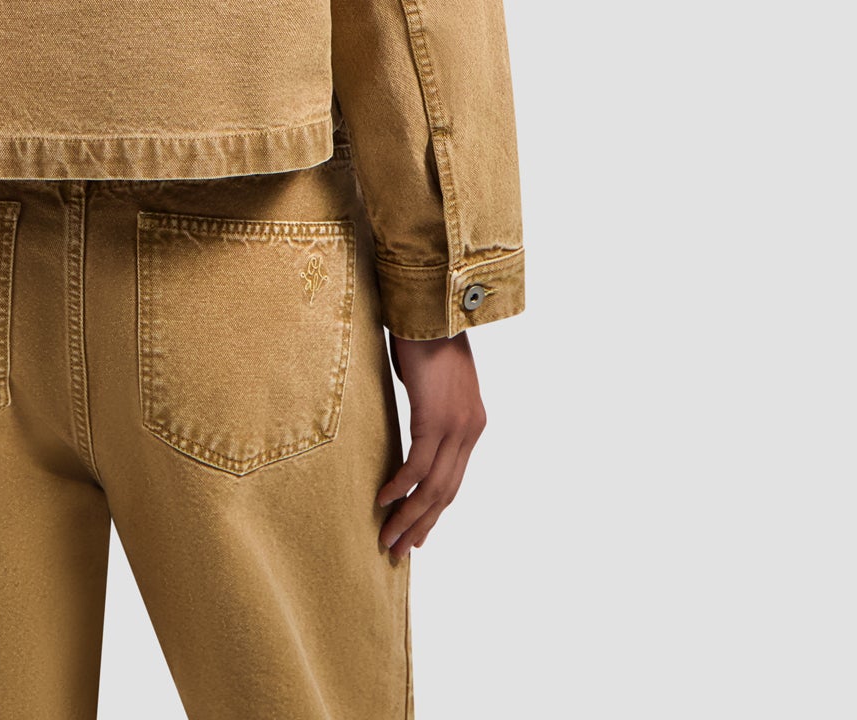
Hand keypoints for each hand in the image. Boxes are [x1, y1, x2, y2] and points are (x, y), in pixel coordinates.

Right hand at [377, 329, 486, 561]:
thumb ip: (429, 410)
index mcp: (473, 424)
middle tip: (399, 549)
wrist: (431, 308)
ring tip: (388, 538)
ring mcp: (457, 426)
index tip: (417, 533)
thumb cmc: (425, 338)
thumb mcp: (433, 383)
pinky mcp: (436, 418)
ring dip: (409, 516)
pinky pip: (417, 464)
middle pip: (447, 492)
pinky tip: (384, 499)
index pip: (454, 480)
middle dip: (422, 524)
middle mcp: (470, 430)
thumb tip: (411, 430)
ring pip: (434, 486)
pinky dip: (400, 485)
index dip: (434, 510)